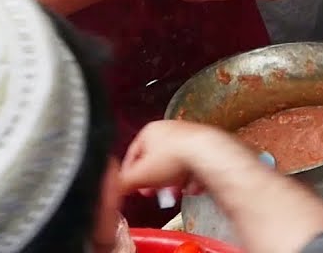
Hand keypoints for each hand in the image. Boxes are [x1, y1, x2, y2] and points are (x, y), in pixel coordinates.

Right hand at [120, 121, 251, 197]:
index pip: (133, 154)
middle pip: (157, 161)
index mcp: (151, 130)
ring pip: (177, 166)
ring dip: (174, 182)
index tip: (132, 188)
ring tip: (175, 192)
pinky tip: (192, 187)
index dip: (131, 175)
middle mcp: (171, 129)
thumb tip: (114, 188)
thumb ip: (123, 183)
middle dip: (155, 181)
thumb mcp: (140, 175)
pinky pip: (196, 167)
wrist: (208, 155)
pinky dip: (193, 179)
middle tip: (153, 192)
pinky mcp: (208, 147)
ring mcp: (191, 137)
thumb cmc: (175, 158)